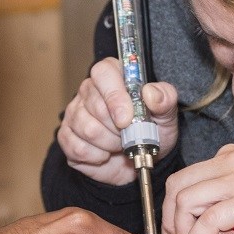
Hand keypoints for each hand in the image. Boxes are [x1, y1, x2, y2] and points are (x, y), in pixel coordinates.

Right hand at [58, 57, 179, 185]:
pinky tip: (106, 154)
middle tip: (130, 134)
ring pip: (88, 129)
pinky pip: (78, 148)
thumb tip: (151, 93)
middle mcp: (89, 91)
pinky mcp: (66, 136)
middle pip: (96, 106)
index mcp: (112, 76)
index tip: (127, 117)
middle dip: (119, 128)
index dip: (115, 95)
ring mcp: (74, 113)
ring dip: (110, 143)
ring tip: (120, 144)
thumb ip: (165, 99)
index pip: (104, 72)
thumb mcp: (166, 115)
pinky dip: (98, 157)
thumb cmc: (151, 132)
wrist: (140, 161)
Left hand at [162, 144, 233, 233]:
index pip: (182, 179)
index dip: (170, 210)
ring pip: (188, 202)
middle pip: (178, 188)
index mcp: (228, 157)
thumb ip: (216, 202)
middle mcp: (232, 161)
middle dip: (171, 221)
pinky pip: (210, 219)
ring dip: (184, 232)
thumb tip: (185, 230)